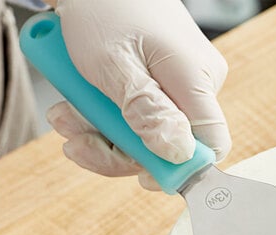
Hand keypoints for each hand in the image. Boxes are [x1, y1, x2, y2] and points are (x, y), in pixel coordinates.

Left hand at [47, 0, 230, 189]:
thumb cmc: (102, 7)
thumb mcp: (114, 64)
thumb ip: (146, 110)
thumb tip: (178, 154)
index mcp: (197, 81)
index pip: (211, 145)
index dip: (180, 170)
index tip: (141, 176)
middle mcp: (197, 87)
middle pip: (170, 146)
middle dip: (118, 150)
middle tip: (74, 141)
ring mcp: (180, 86)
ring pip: (148, 134)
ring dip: (102, 134)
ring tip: (64, 116)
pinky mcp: (163, 85)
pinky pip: (140, 117)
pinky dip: (105, 118)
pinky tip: (77, 106)